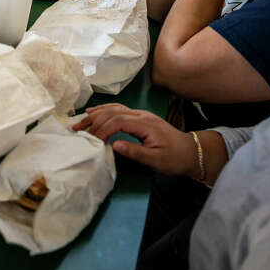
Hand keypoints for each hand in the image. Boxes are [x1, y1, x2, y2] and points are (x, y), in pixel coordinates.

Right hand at [73, 103, 196, 176]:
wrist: (192, 152)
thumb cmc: (175, 158)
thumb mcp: (157, 160)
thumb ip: (135, 152)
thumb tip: (114, 145)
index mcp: (145, 124)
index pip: (117, 122)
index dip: (102, 129)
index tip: (91, 140)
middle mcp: (141, 115)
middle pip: (112, 112)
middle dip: (93, 121)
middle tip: (77, 130)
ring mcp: (140, 114)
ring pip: (114, 108)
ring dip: (96, 114)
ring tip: (80, 122)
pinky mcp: (140, 117)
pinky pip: (118, 109)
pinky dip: (104, 110)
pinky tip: (94, 112)